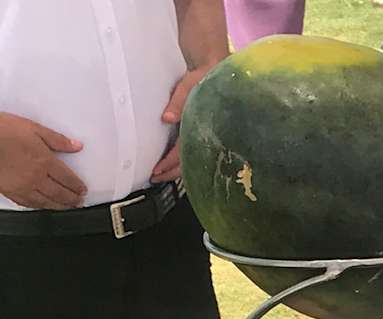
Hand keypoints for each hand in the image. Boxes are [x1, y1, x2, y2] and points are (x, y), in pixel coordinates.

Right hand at [0, 112, 85, 208]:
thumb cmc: (2, 131)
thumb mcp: (33, 128)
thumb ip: (57, 139)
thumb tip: (77, 146)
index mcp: (45, 161)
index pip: (68, 179)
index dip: (78, 186)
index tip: (83, 190)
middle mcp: (37, 177)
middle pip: (60, 193)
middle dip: (72, 199)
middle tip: (79, 202)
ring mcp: (23, 187)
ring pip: (46, 201)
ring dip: (59, 206)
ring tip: (67, 207)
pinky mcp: (10, 191)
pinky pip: (28, 203)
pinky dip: (40, 206)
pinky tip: (43, 206)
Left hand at [151, 62, 217, 182]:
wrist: (216, 66)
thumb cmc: (206, 74)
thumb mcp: (191, 85)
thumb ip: (180, 101)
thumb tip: (167, 119)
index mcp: (201, 125)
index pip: (183, 152)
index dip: (169, 164)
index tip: (155, 172)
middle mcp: (203, 132)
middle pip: (188, 161)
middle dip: (171, 172)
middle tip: (155, 178)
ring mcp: (202, 132)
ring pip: (191, 157)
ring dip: (176, 167)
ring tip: (163, 173)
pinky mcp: (199, 127)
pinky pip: (190, 147)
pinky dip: (181, 156)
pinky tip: (174, 160)